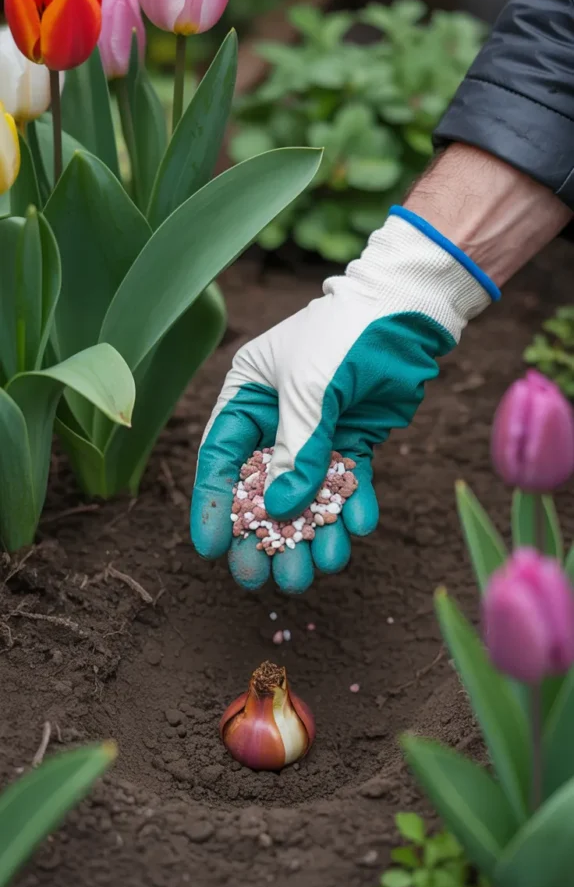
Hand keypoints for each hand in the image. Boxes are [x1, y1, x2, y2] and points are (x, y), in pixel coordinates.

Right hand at [191, 207, 496, 592]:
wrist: (410, 308)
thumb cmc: (346, 334)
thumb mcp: (310, 390)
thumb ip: (296, 452)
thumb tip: (283, 511)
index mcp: (246, 396)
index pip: (220, 458)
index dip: (214, 506)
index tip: (213, 548)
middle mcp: (275, 418)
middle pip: (262, 489)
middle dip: (264, 534)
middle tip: (262, 577)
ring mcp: (316, 432)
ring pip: (306, 495)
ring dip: (310, 534)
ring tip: (313, 572)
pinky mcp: (354, 440)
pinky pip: (348, 483)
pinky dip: (353, 507)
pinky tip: (358, 529)